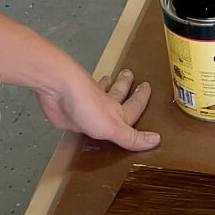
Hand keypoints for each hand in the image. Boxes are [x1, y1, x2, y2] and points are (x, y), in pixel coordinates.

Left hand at [35, 65, 159, 151]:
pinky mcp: (68, 112)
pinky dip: (80, 103)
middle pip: (117, 93)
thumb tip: (156, 140)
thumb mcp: (115, 128)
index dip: (141, 98)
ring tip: (109, 79)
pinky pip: (79, 108)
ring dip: (105, 87)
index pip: (134, 105)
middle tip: (129, 74)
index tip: (147, 87)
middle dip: (125, 85)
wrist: (58, 91)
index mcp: (117, 111)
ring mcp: (85, 107)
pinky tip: (77, 102)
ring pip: (99, 95)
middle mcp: (103, 105)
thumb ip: (133, 137)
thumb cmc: (87, 105)